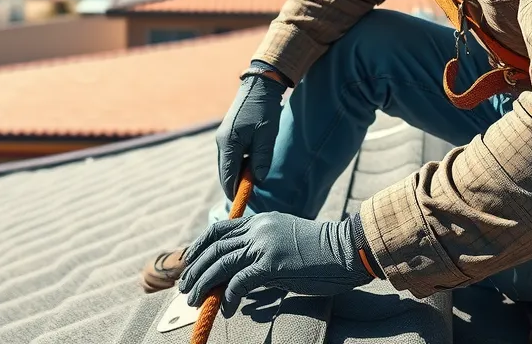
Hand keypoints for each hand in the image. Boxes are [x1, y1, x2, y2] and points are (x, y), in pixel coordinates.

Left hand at [177, 212, 373, 312]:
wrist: (348, 250)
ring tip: (194, 301)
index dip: (198, 246)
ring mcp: (264, 245)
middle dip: (194, 269)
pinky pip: (238, 283)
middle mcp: (258, 229)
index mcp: (260, 222)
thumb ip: (262, 253)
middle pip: (214, 247)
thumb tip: (241, 278)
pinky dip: (227, 297)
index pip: (218, 230)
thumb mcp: (285, 243)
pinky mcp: (271, 264)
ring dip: (203, 284)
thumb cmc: (321, 253)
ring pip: (220, 264)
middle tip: (184, 287)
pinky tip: (226, 309)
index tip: (188, 262)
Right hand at [216, 64, 286, 198]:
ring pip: (227, 165)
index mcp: (229, 143)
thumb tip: (258, 180)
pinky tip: (250, 167)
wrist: (259, 86)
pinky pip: (230, 156)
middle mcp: (222, 142)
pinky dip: (238, 165)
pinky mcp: (227, 134)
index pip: (227, 176)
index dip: (234, 192)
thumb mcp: (266, 135)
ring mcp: (223, 138)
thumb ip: (261, 158)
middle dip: (235, 185)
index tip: (241, 204)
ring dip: (237, 175)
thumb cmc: (265, 110)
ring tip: (252, 182)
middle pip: (224, 172)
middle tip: (248, 196)